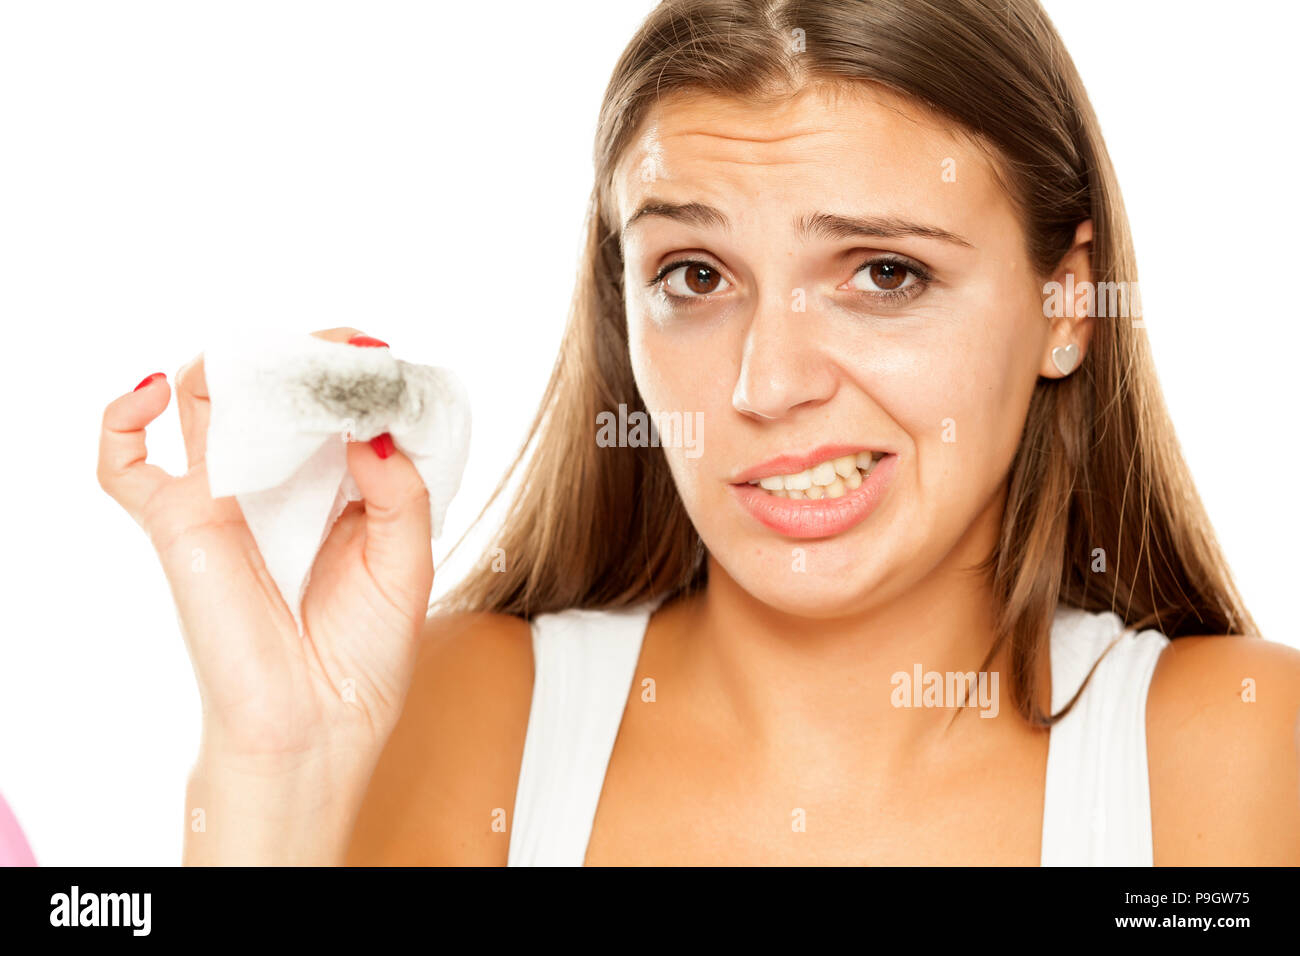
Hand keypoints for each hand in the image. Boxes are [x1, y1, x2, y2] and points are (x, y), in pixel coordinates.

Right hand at [97, 328, 433, 767]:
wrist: (315, 730)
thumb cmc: (363, 658)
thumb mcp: (408, 564)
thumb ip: (401, 491)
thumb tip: (373, 426)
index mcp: (340, 490)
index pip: (337, 405)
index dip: (356, 374)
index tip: (381, 358)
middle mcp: (280, 485)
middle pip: (272, 388)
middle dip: (304, 357)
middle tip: (342, 353)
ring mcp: (224, 499)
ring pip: (206, 402)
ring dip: (235, 367)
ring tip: (281, 372)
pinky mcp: (178, 524)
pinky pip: (123, 464)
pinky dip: (122, 418)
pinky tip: (154, 392)